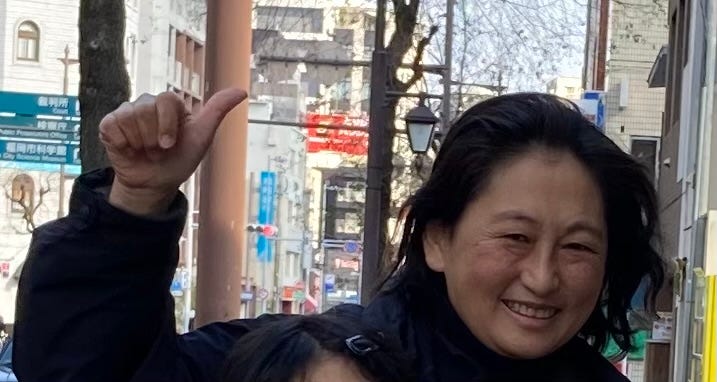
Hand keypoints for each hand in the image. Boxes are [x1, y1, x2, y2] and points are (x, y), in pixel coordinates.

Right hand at [99, 88, 247, 214]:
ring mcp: (127, 111)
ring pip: (129, 118)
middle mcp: (148, 102)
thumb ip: (217, 111)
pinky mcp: (109, 124)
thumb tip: (241, 91)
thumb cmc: (180, 160)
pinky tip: (129, 150)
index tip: (170, 145)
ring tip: (145, 151)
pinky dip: (123, 144)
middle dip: (154, 138)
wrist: (155, 184)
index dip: (168, 126)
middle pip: (146, 109)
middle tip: (158, 150)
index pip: (167, 100)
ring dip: (140, 144)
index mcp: (170, 103)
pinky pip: (113, 127)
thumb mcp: (202, 137)